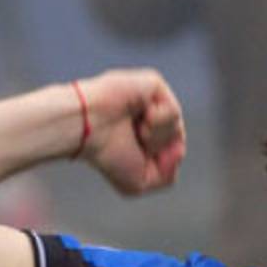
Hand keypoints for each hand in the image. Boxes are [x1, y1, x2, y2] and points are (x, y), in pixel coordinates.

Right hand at [78, 69, 186, 195]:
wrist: (86, 128)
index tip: (137, 157)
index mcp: (148, 136)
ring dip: (155, 136)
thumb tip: (180, 149)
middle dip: (157, 150)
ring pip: (177, 127)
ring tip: (134, 128)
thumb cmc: (106, 154)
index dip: (161, 162)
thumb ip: (167, 177)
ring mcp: (153, 99)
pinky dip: (156, 120)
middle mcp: (152, 116)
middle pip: (178, 141)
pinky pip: (173, 111)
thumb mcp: (139, 183)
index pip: (174, 153)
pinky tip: (139, 115)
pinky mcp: (153, 83)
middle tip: (134, 142)